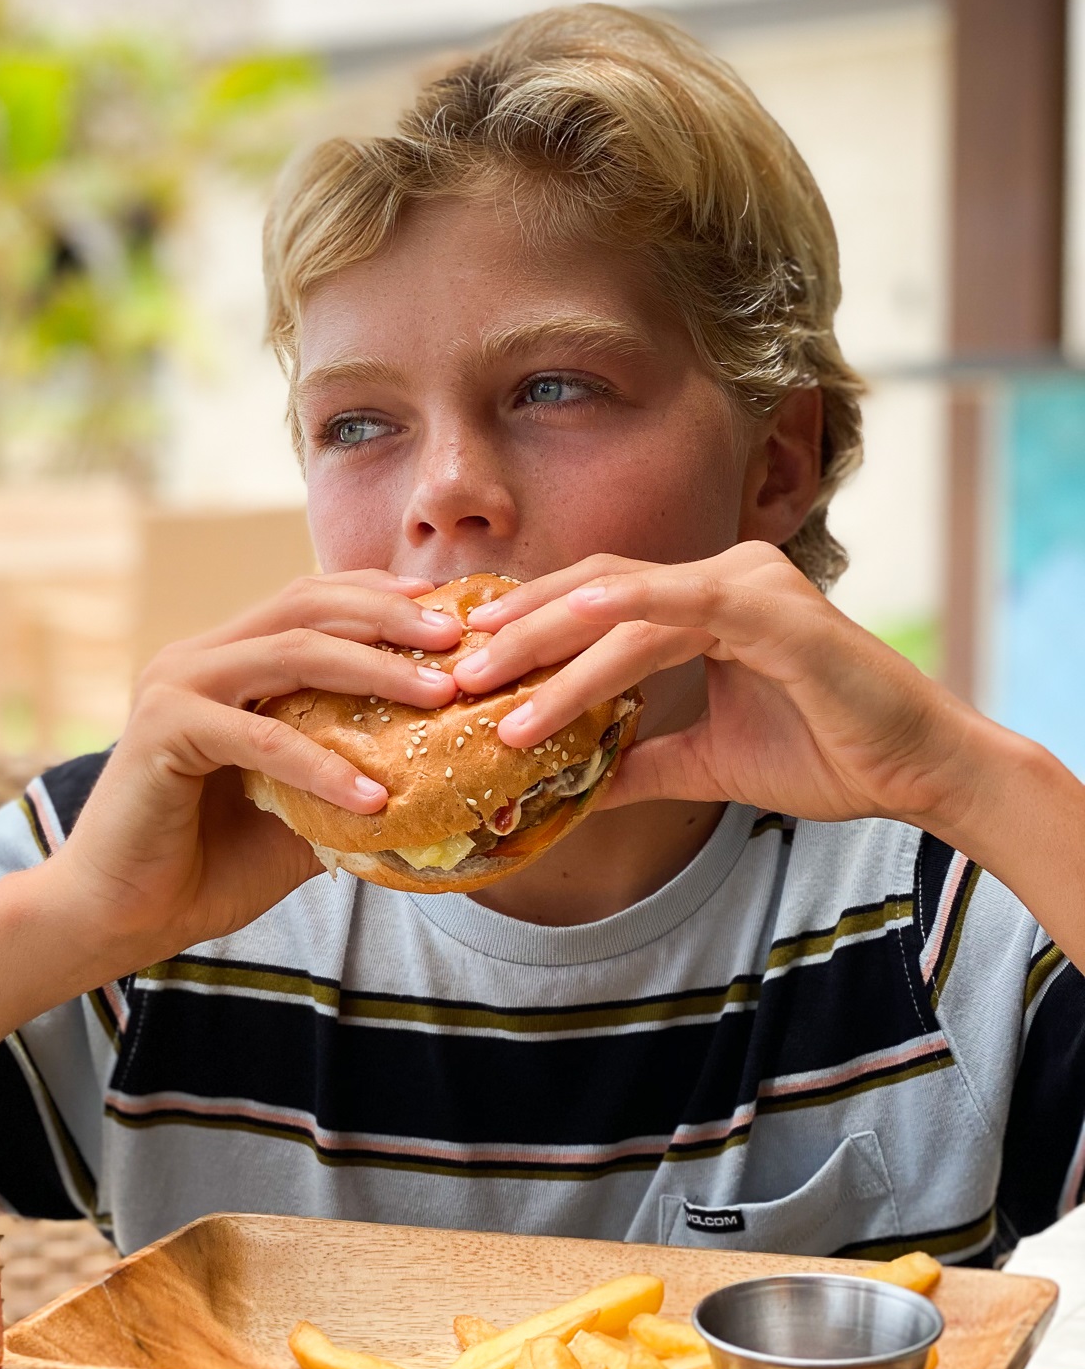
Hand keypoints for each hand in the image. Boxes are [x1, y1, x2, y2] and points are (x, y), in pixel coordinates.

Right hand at [0, 572, 463, 1037]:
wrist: (120, 917)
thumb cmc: (207, 867)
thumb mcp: (301, 815)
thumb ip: (352, 783)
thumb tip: (443, 788)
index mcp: (228, 661)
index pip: (312, 600)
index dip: (382, 597)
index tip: (454, 614)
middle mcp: (200, 657)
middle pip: (307, 603)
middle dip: (391, 615)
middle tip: (460, 638)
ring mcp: (177, 685)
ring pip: (291, 650)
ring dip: (373, 667)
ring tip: (439, 696)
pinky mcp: (164, 729)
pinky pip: (262, 737)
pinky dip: (322, 764)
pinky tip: (372, 798)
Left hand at [449, 542, 988, 832]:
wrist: (918, 773)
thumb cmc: (829, 755)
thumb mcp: (706, 762)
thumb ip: (639, 764)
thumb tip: (572, 791)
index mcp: (708, 601)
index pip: (597, 605)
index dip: (528, 631)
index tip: (466, 668)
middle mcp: (725, 578)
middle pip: (594, 592)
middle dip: (517, 632)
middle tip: (451, 672)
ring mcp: (751, 584)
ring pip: (623, 605)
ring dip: (548, 646)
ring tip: (488, 686)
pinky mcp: (774, 609)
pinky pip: (680, 605)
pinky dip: (617, 619)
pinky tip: (560, 636)